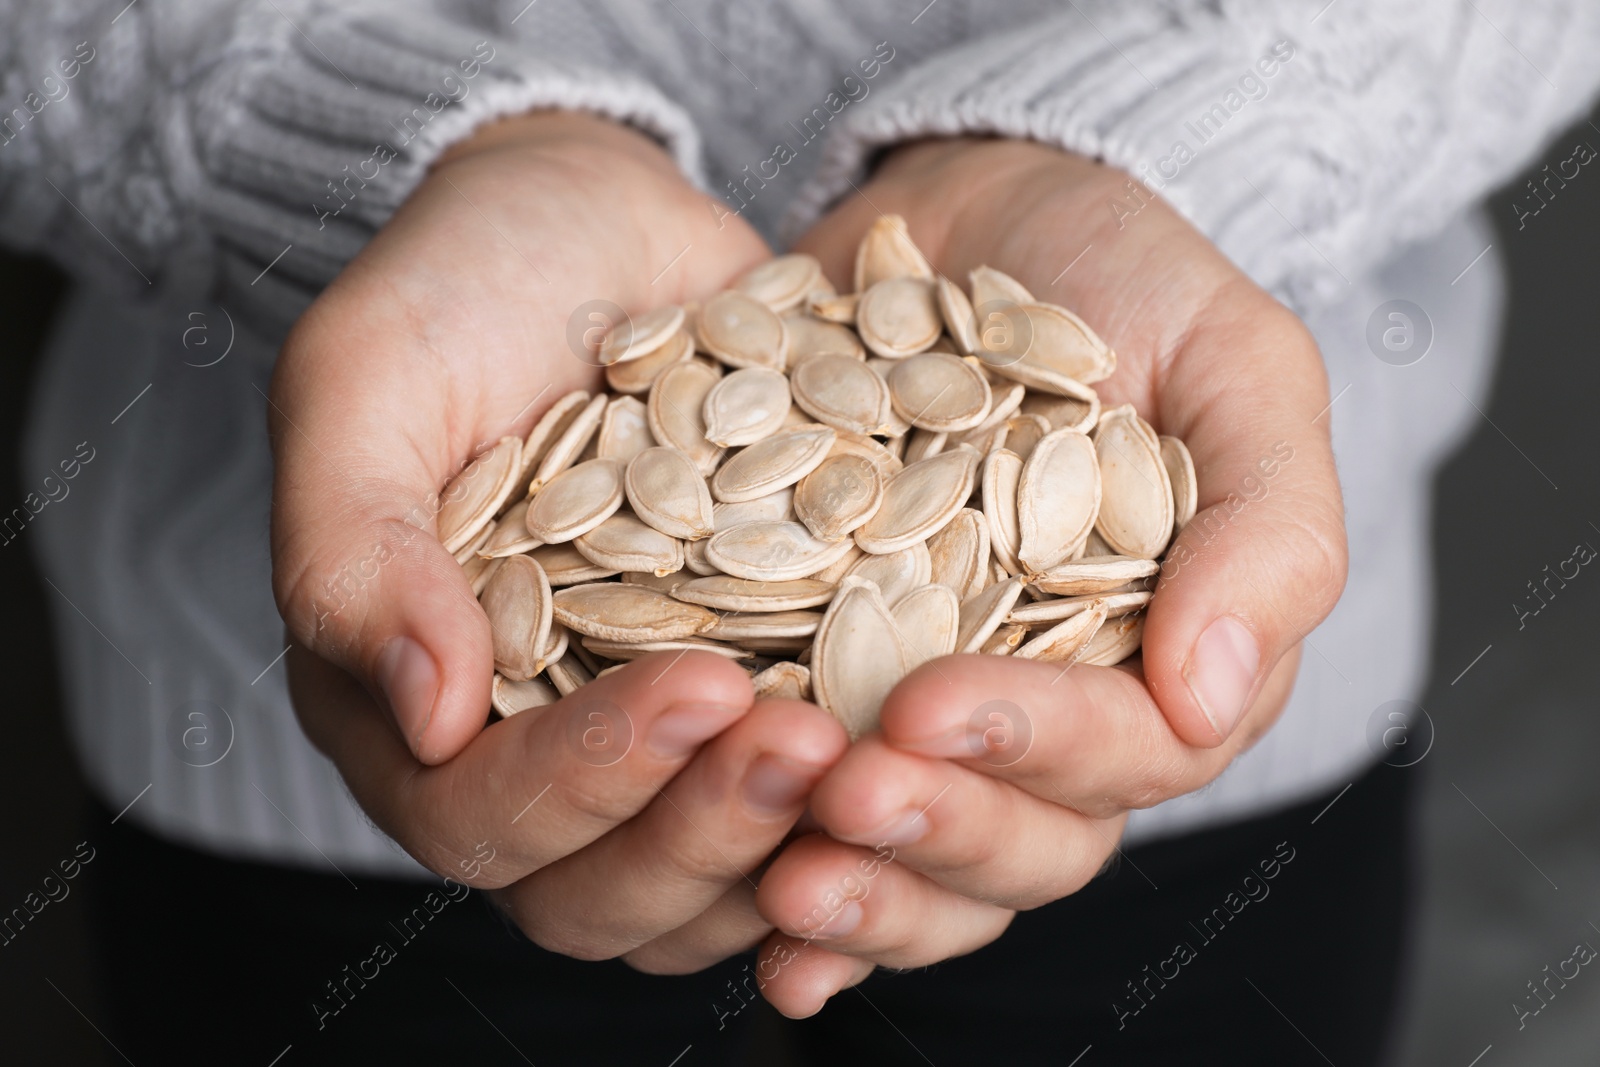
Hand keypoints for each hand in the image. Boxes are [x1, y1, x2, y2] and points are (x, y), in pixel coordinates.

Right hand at [272, 111, 847, 964]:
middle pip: (600, 895)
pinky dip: (864, 793)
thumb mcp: (367, 381)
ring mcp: (648, 731)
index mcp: (411, 701)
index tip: (706, 685)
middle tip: (813, 742)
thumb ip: (354, 552)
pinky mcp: (755, 689)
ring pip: (711, 881)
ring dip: (793, 838)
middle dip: (706, 834)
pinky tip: (933, 744)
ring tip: (878, 741)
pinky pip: (804, 801)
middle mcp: (529, 746)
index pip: (477, 819)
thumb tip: (423, 718)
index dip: (586, 786)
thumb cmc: (462, 284)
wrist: (599, 223)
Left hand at [748, 137, 1347, 1014]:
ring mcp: (935, 704)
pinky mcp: (827, 680)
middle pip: (1025, 841)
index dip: (1036, 749)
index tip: (927, 705)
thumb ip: (1268, 524)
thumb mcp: (1233, 365)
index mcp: (1165, 658)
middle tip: (841, 793)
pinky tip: (738, 914)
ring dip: (859, 886)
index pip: (1130, 754)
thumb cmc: (1122, 278)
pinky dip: (783, 873)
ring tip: (769, 876)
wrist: (971, 219)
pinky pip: (818, 814)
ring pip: (924, 857)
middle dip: (936, 831)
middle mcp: (1052, 708)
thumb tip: (1215, 697)